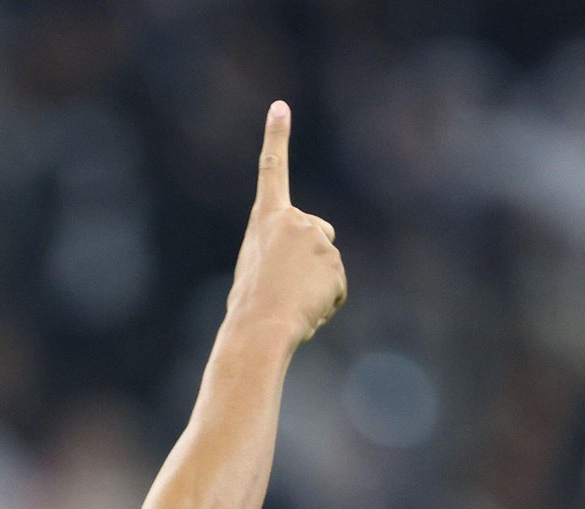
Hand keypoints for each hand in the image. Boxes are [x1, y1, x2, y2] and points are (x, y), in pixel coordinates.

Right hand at [225, 102, 345, 347]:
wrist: (260, 326)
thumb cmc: (248, 307)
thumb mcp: (254, 271)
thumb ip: (276, 256)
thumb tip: (296, 273)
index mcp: (266, 220)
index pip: (271, 171)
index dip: (275, 138)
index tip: (279, 107)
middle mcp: (296, 221)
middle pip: (318, 233)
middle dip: (312, 257)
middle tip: (286, 286)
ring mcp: (319, 239)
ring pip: (327, 266)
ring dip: (314, 287)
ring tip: (290, 301)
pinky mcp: (335, 262)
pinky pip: (336, 288)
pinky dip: (325, 302)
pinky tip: (306, 309)